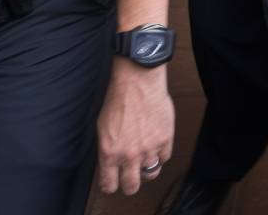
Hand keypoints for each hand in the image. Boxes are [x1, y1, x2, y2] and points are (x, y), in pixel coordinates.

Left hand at [97, 59, 173, 194]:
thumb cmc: (118, 99)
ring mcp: (149, 148)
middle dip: (131, 183)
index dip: (111, 185)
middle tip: (132, 175)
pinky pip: (165, 157)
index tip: (114, 181)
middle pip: (132, 187)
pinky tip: (156, 143)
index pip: (109, 186)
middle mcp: (129, 155)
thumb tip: (111, 163)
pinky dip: (161, 153)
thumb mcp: (102, 129)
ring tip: (146, 157)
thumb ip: (107, 150)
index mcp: (109, 154)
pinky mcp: (165, 138)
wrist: (138, 80)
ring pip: (151, 173)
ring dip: (148, 167)